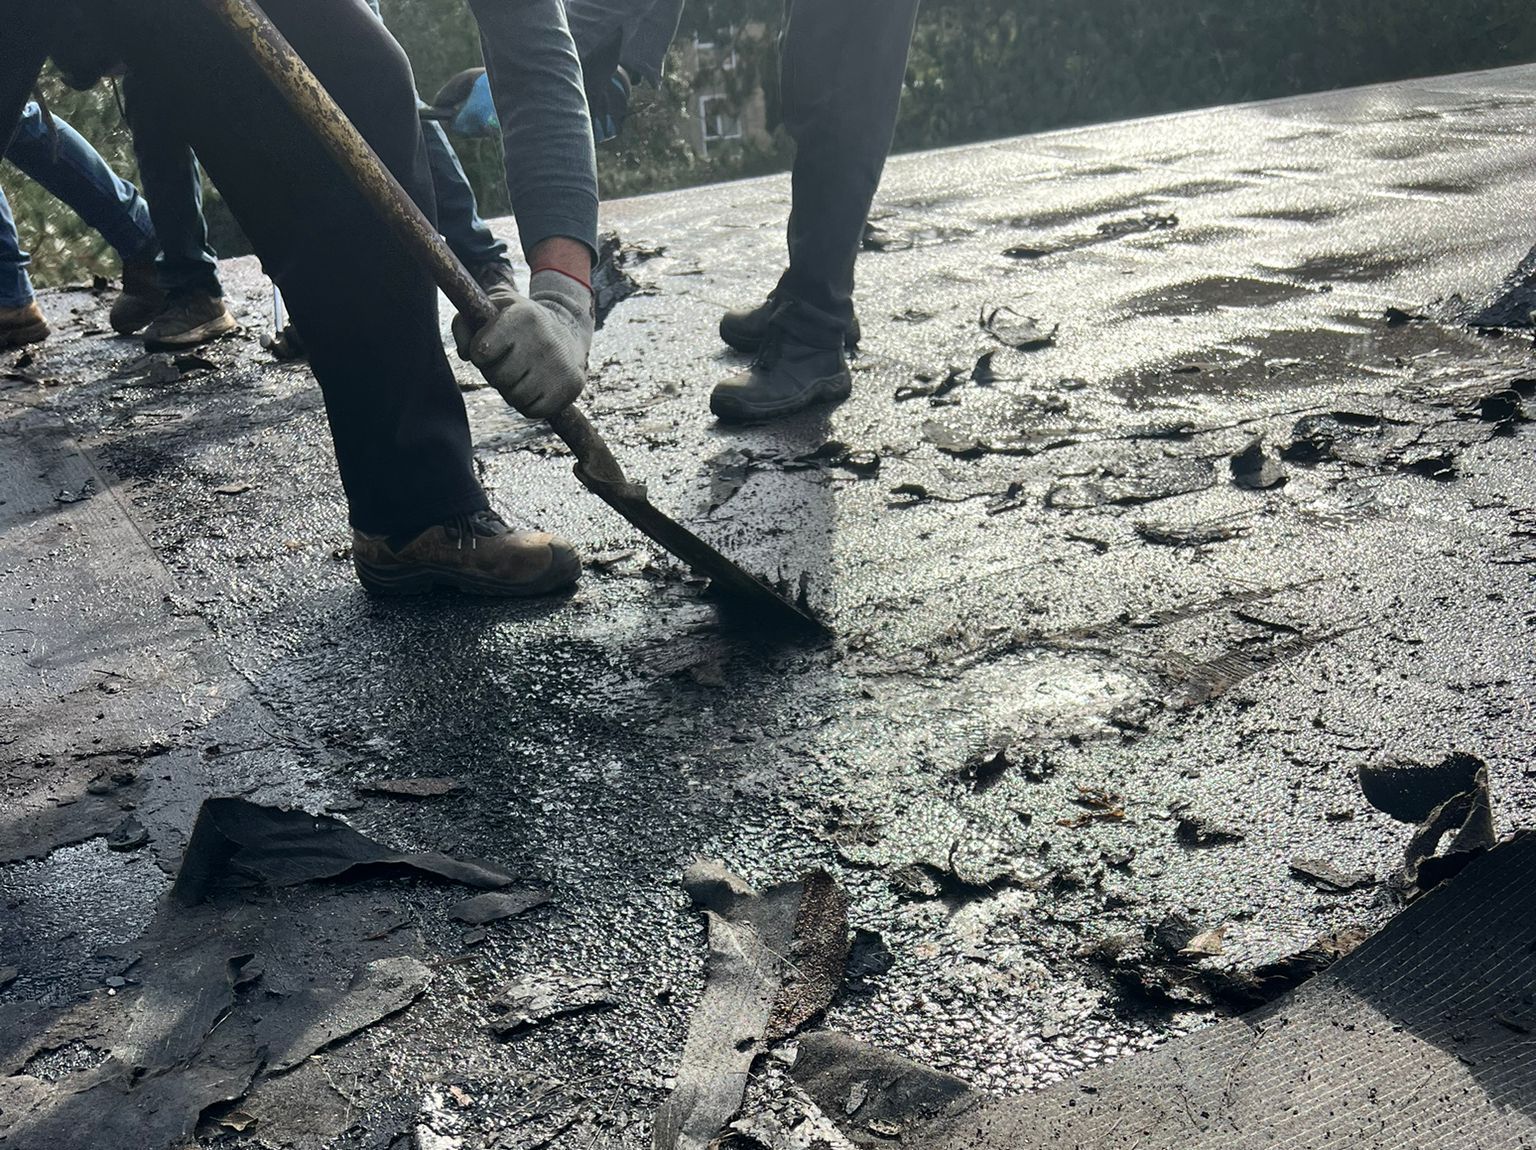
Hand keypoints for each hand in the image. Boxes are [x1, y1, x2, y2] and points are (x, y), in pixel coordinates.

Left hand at [454, 270, 592, 419]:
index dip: (480, 354)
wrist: (568, 329)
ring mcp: (560, 365)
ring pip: (514, 397)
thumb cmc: (519, 322)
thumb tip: (465, 354)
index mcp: (523, 317)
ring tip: (523, 373)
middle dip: (496, 373)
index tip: (490, 347)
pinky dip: (528, 404)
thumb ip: (464, 324)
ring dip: (512, 390)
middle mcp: (545, 340)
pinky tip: (536, 385)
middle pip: (498, 378)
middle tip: (508, 362)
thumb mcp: (492, 309)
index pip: (482, 351)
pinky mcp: (572, 386)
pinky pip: (533, 411)